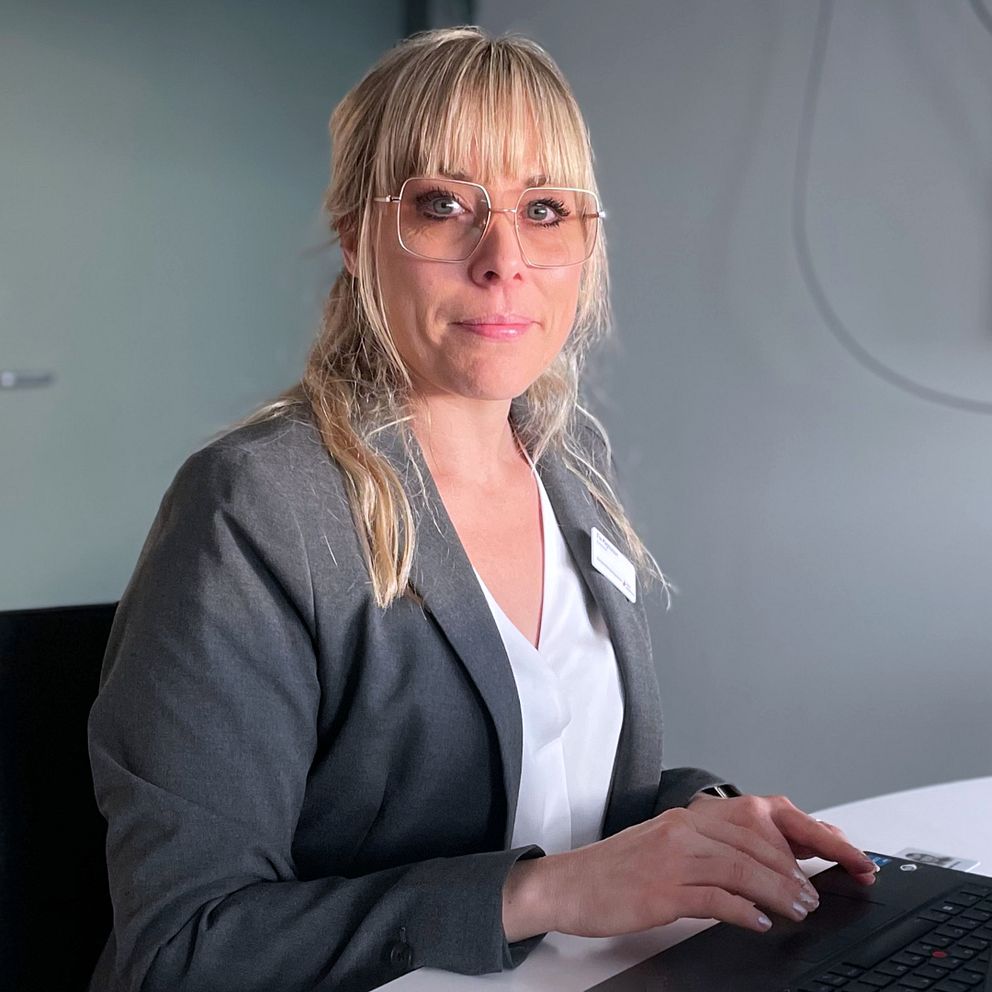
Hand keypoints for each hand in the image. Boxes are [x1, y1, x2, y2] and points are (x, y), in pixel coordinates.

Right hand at [502, 795, 879, 942]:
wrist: (568, 884)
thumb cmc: (620, 868)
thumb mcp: (671, 846)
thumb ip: (718, 847)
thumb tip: (777, 863)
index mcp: (690, 815)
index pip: (762, 812)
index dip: (809, 830)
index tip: (844, 850)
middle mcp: (684, 828)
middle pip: (758, 836)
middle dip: (802, 863)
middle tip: (826, 889)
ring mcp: (671, 857)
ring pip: (742, 866)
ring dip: (780, 889)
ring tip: (802, 909)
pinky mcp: (660, 890)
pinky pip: (712, 898)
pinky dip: (743, 911)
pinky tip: (759, 922)